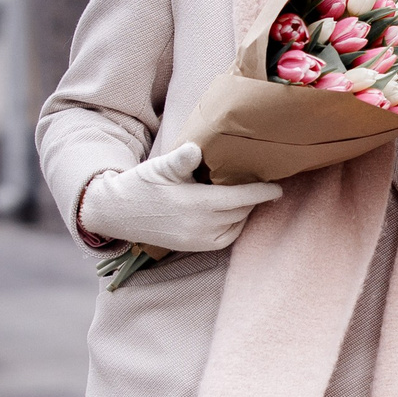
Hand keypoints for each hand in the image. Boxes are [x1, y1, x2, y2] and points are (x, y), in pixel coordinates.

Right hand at [79, 143, 280, 253]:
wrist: (119, 213)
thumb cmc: (142, 184)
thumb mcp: (159, 167)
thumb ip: (181, 160)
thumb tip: (195, 149)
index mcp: (195, 204)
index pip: (238, 198)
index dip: (261, 193)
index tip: (278, 188)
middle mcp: (200, 226)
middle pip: (240, 211)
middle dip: (254, 198)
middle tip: (263, 183)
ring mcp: (197, 240)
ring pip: (235, 224)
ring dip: (245, 210)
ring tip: (249, 195)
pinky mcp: (194, 247)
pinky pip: (225, 238)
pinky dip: (234, 225)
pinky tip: (233, 211)